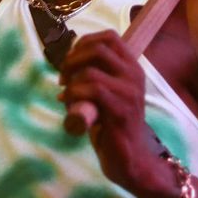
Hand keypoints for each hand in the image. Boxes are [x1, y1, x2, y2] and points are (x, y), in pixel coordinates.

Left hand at [58, 31, 176, 197]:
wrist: (131, 160)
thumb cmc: (113, 126)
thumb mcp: (106, 94)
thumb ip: (94, 76)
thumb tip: (66, 64)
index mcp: (132, 67)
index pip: (109, 37)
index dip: (84, 42)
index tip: (71, 59)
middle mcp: (134, 75)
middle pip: (98, 48)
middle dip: (73, 59)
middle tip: (63, 77)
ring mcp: (130, 92)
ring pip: (91, 71)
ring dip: (71, 81)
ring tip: (65, 95)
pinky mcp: (121, 110)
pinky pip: (92, 90)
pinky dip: (74, 94)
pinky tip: (68, 104)